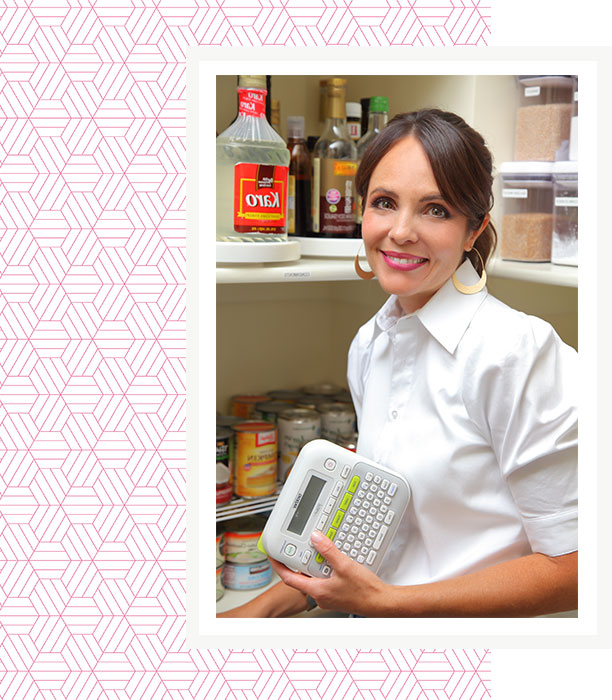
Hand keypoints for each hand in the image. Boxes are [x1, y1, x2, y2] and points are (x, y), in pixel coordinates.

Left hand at [268, 530, 391, 616]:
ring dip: (312, 564)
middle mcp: (320, 595)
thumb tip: (316, 538)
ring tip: (314, 550)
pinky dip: (323, 568)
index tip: (271, 556)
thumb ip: (328, 551)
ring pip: (313, 578)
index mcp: (317, 590)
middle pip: (300, 577)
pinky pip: (323, 579)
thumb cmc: (365, 591)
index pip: (289, 578)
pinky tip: (332, 560)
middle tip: (292, 548)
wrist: (380, 602)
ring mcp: (328, 595)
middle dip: (296, 562)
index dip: (278, 566)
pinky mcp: (336, 593)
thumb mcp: (345, 566)